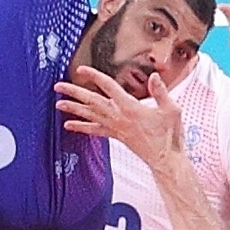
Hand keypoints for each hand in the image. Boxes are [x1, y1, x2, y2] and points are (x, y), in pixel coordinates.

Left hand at [55, 62, 183, 166]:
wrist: (165, 159)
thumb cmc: (169, 135)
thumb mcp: (171, 110)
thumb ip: (161, 92)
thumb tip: (154, 76)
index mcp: (130, 107)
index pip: (108, 87)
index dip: (94, 76)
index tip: (81, 70)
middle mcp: (119, 117)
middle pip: (92, 102)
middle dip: (74, 93)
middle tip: (58, 86)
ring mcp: (116, 128)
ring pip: (90, 116)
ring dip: (73, 109)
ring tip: (58, 104)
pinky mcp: (116, 136)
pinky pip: (95, 130)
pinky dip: (81, 127)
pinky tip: (69, 125)